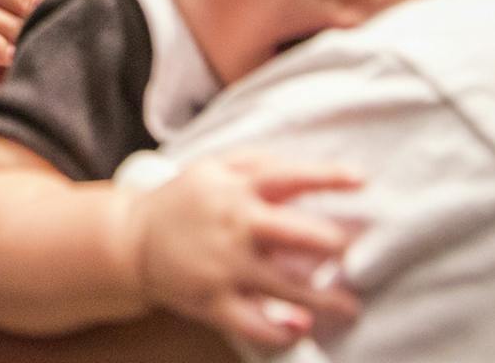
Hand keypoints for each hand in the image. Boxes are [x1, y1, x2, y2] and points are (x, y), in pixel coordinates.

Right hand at [122, 153, 363, 349]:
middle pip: (295, 233)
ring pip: (286, 287)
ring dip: (326, 299)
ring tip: (351, 307)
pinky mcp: (213, 301)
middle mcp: (235, 226)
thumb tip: (305, 168)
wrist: (132, 240)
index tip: (362, 180)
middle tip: (353, 252)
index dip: (327, 177)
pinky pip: (255, 325)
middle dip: (332, 243)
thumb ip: (258, 162)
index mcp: (237, 189)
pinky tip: (301, 329)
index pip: (288, 176)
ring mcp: (225, 267)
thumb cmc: (183, 200)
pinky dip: (281, 331)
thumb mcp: (214, 167)